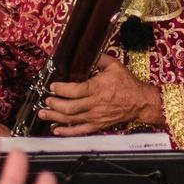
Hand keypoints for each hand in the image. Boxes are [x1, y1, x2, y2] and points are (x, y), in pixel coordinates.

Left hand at [35, 55, 160, 134]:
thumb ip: (99, 59)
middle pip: (70, 107)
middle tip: (46, 100)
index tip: (52, 86)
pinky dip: (67, 131)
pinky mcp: (98, 125)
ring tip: (43, 113)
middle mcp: (95, 104)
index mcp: (98, 88)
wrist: (140, 101)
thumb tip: (87, 51)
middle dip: (54, 104)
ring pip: (71, 119)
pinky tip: (56, 129)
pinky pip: (80, 131)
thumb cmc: (128, 84)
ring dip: (55, 117)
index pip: (75, 90)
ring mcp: (96, 116)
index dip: (61, 89)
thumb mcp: (115, 66)